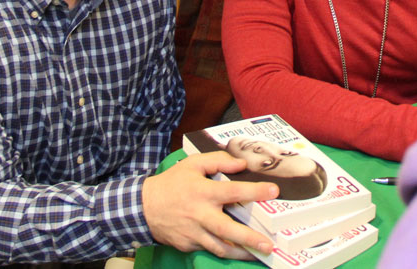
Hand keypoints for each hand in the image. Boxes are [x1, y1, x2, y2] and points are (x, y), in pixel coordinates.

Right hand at [142, 152, 279, 258]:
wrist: (143, 208)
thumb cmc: (171, 184)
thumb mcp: (192, 164)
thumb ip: (218, 161)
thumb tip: (241, 164)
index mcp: (203, 192)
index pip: (233, 191)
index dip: (254, 191)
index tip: (273, 191)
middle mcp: (200, 215)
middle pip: (228, 229)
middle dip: (250, 238)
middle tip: (268, 244)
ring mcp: (194, 233)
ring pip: (220, 247)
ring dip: (241, 253)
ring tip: (259, 254)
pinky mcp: (189, 245)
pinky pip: (209, 249)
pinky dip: (224, 251)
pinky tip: (237, 251)